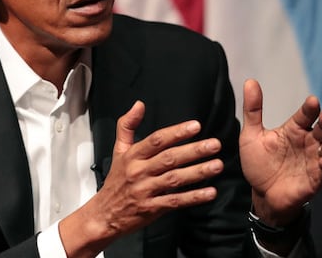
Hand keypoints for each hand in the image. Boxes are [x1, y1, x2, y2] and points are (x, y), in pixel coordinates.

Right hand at [60, 101, 222, 256]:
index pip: (156, 140)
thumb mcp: (118, 151)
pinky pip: (175, 201)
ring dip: (197, 172)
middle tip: (214, 144)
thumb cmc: (115, 181)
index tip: (195, 126)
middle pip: (169, 158)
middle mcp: (139, 172)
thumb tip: (138, 104)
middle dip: (193, 150)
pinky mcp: (152, 208)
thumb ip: (127, 126)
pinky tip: (209, 192)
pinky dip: (193, 197)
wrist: (104, 215)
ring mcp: (146, 191)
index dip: (176, 132)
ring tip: (217, 165)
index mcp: (132, 156)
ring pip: (175, 179)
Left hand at [239, 79, 321, 225]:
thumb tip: (250, 81)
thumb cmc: (259, 163)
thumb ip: (253, 110)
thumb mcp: (251, 135)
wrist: (261, 194)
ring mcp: (314, 160)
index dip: (310, 108)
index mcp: (294, 130)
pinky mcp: (316, 179)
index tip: (312, 101)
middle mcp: (308, 142)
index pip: (305, 115)